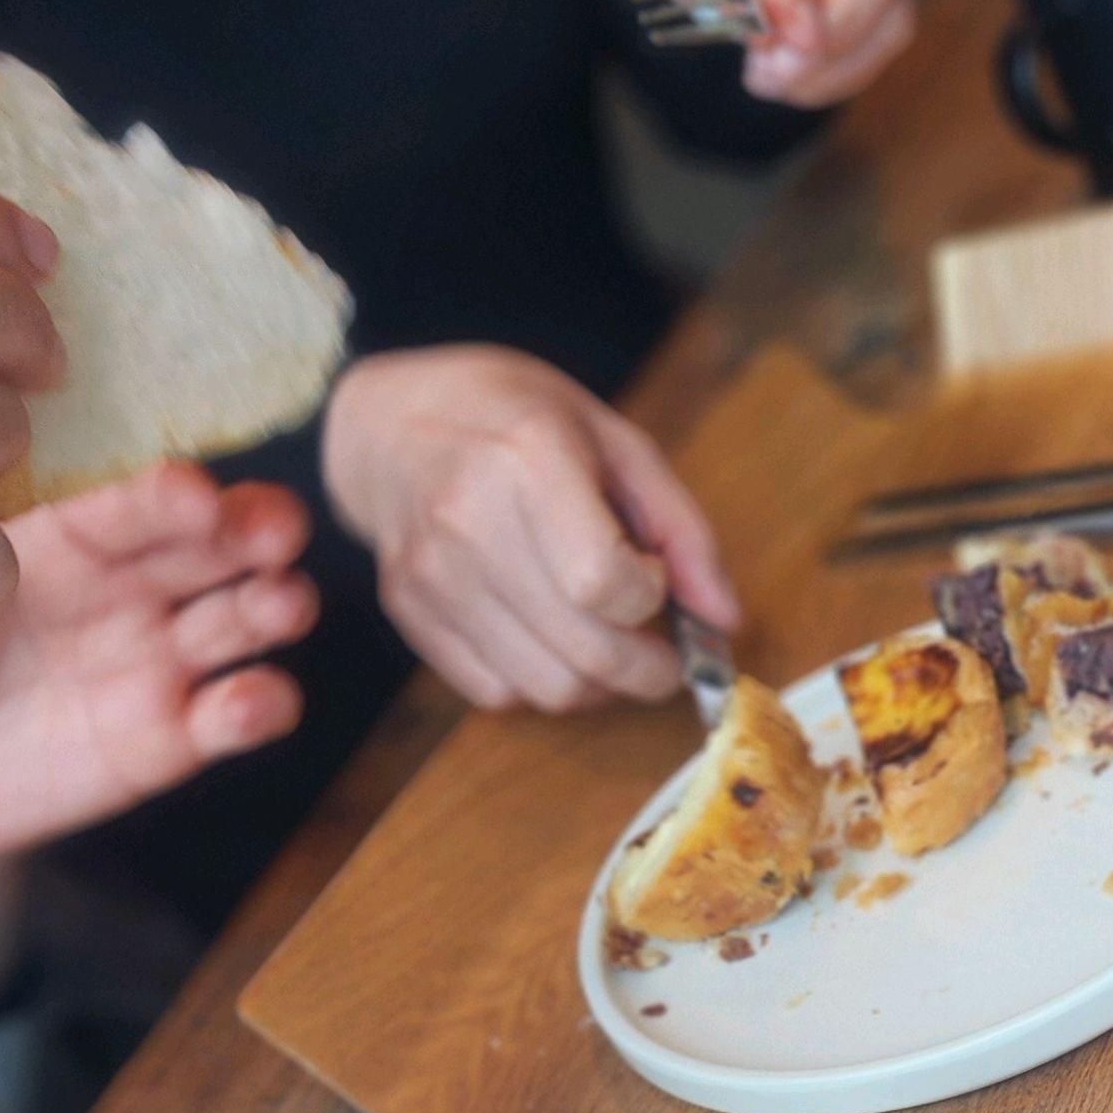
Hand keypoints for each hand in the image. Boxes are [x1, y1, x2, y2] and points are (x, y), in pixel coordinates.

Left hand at [0, 463, 315, 856]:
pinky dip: (260, 706)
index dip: (166, 493)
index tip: (195, 489)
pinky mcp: (177, 737)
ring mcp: (161, 657)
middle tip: (276, 527)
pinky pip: (238, 714)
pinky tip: (247, 705)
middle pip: (210, 544)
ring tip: (283, 605)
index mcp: (61, 534)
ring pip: (243, 616)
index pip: (126, 501)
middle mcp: (128, 584)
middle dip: (251, 529)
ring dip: (275, 604)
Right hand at [322, 344, 733, 712]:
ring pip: (547, 690)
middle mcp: (468, 520)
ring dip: (600, 685)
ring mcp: (431, 574)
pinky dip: (540, 683)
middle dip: (649, 671)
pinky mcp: (409, 613)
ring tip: (609, 642)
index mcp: (528, 456)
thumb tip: (725, 619)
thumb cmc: (511, 420)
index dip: (651, 600)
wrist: (387, 422)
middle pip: (585, 654)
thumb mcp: (612, 440)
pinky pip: (497, 693)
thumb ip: (680, 529)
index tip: (656, 582)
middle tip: (665, 655)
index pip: (605, 583)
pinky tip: (549, 638)